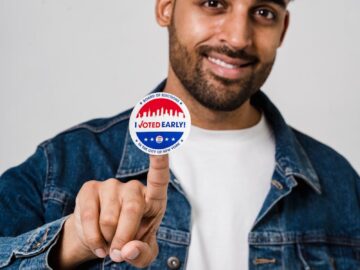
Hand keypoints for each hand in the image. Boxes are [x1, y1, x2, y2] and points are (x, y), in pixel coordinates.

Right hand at [52, 155, 169, 267]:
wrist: (102, 239)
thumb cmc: (130, 241)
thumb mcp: (143, 254)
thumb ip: (141, 254)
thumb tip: (127, 249)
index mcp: (154, 198)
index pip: (159, 178)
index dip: (160, 162)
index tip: (161, 144)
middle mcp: (133, 187)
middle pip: (131, 210)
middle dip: (124, 238)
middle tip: (119, 253)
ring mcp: (111, 185)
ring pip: (109, 220)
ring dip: (108, 240)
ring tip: (110, 241)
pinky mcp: (90, 188)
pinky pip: (89, 219)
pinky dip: (93, 239)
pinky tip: (98, 243)